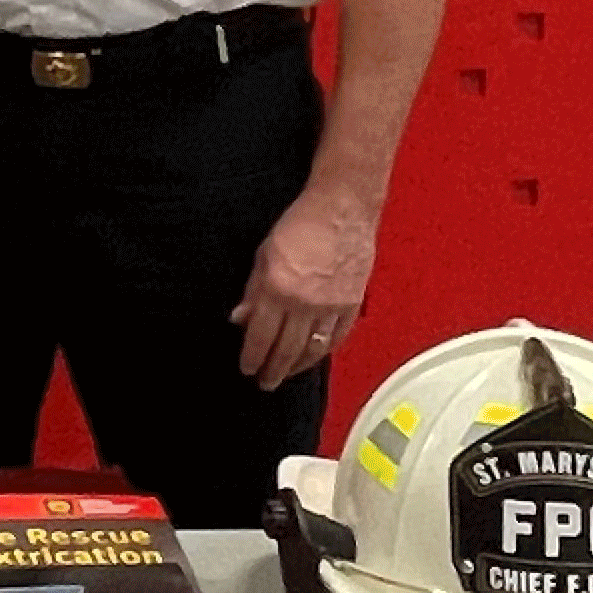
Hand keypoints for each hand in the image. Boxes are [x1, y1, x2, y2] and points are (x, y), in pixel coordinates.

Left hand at [231, 187, 375, 390]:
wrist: (342, 209)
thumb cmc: (301, 224)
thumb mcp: (263, 254)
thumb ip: (252, 290)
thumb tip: (240, 318)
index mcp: (279, 289)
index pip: (260, 336)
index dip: (252, 357)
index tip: (246, 368)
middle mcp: (306, 303)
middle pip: (286, 350)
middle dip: (273, 370)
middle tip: (264, 382)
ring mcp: (332, 306)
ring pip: (313, 349)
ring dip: (297, 366)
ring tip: (286, 375)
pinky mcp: (352, 304)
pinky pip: (338, 337)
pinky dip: (324, 351)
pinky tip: (314, 357)